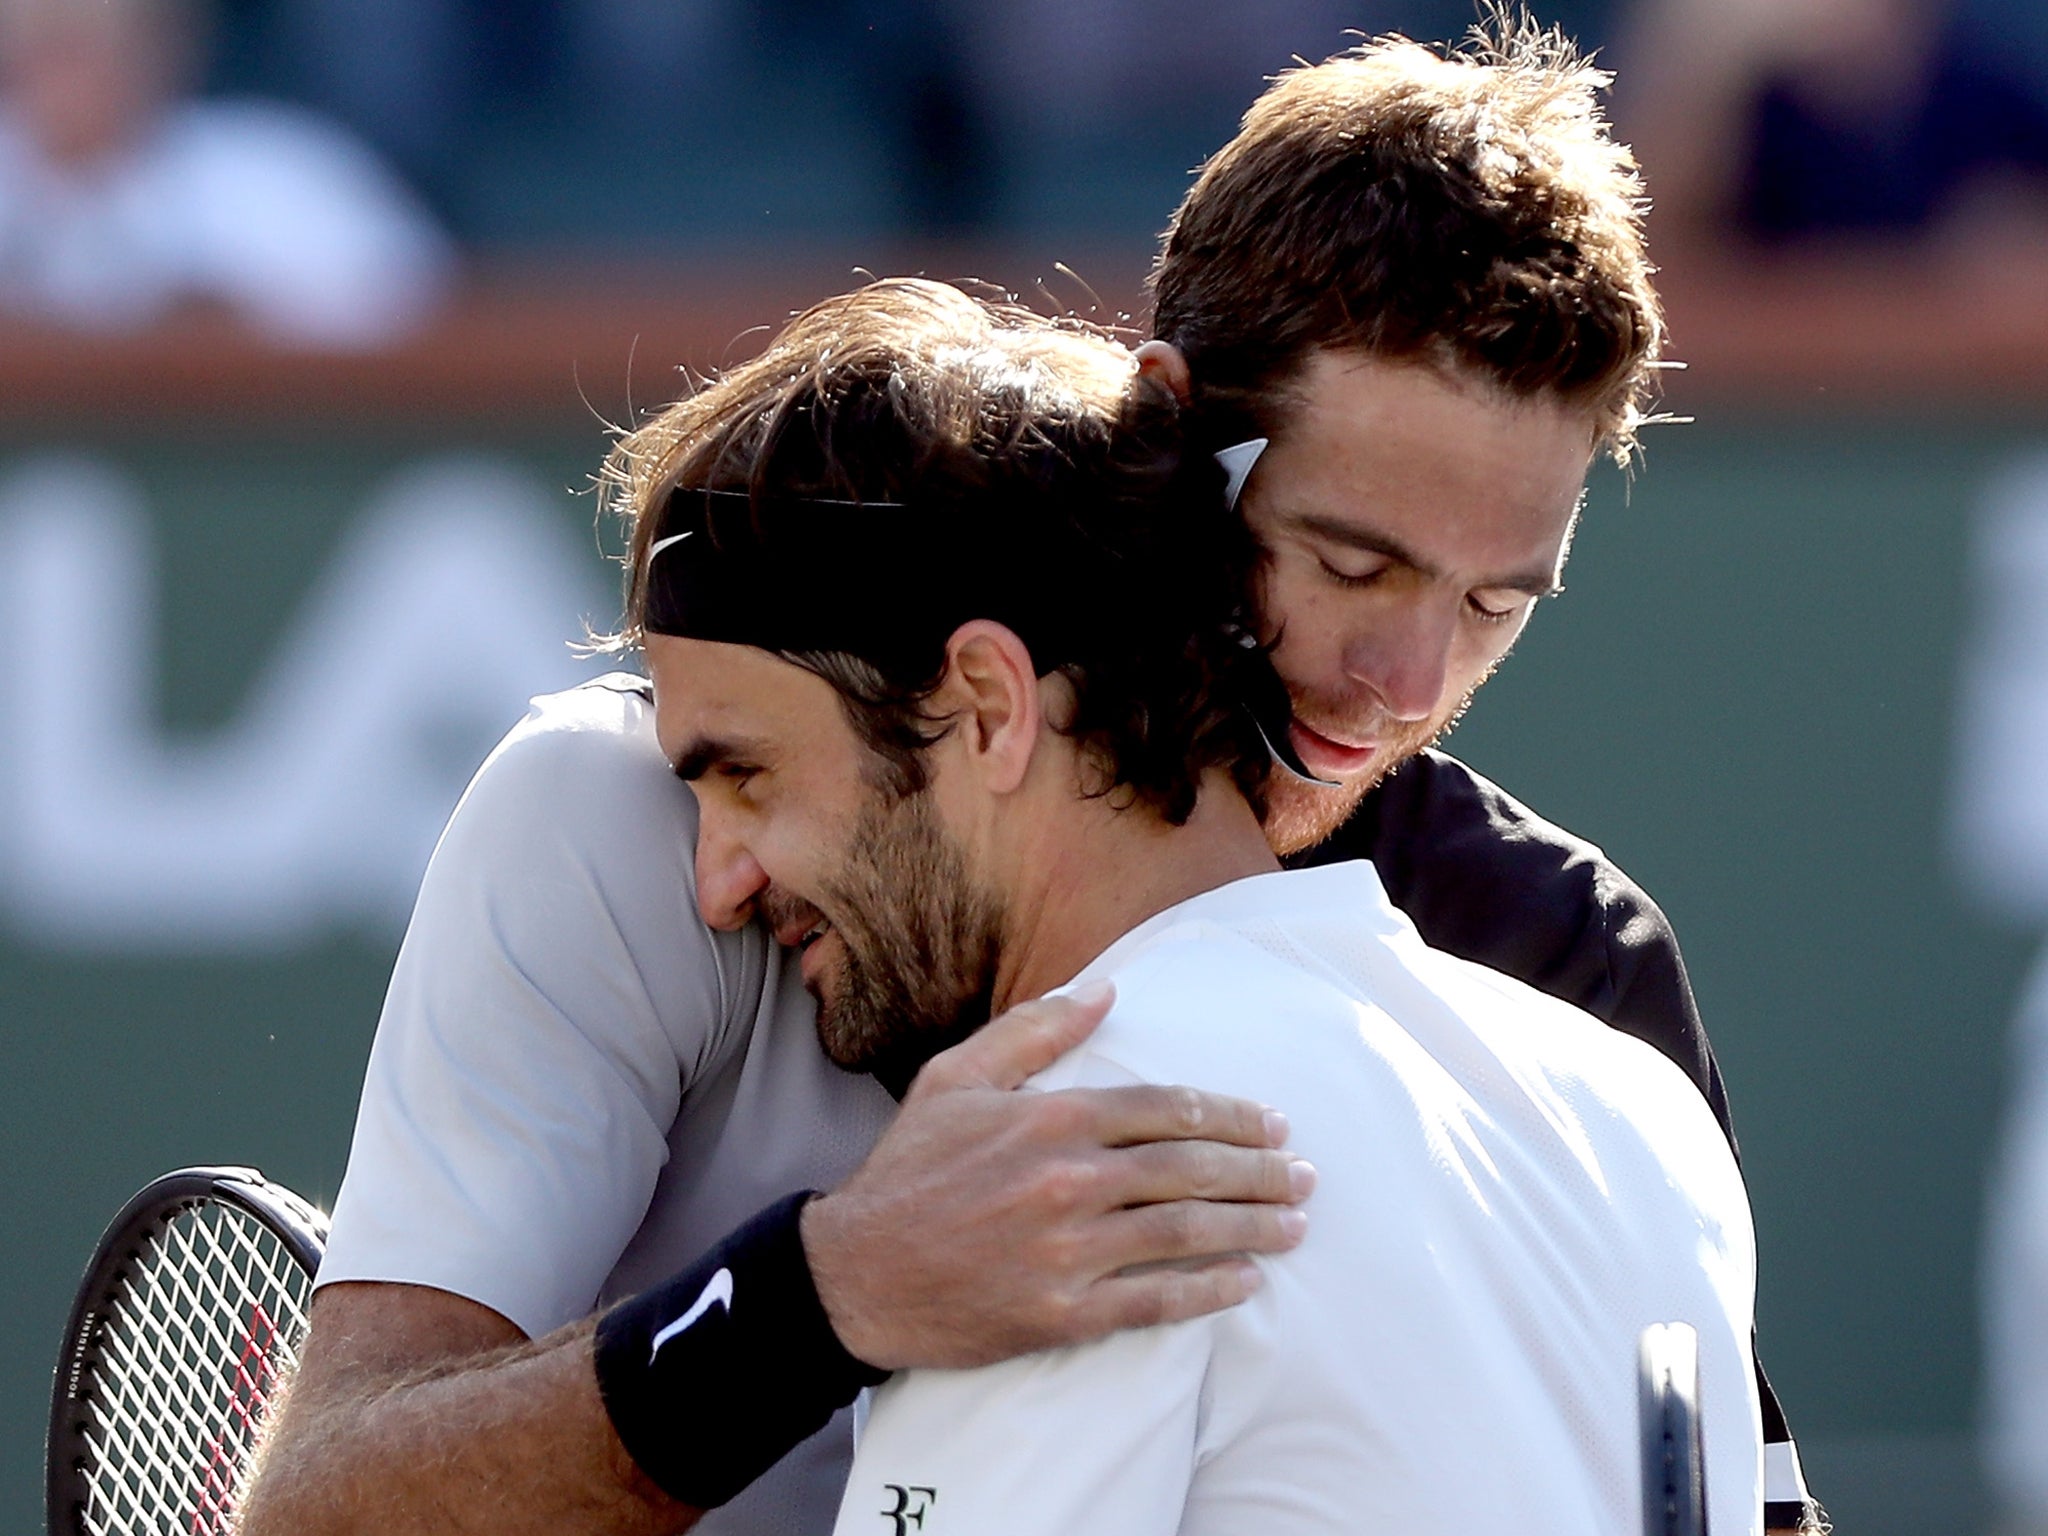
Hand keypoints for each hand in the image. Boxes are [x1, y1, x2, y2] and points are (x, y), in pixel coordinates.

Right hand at [801, 983, 1313, 1370]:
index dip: (1230, 1115)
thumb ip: (1035, 1030)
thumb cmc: (908, 1169)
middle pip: (1191, 1170)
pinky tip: (1245, 1282)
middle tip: (1305, 1175)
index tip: (1272, 1124)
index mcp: (1050, 1117)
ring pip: (1185, 1233)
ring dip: (1252, 1228)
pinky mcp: (1060, 1314)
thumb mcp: (957, 1078)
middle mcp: (1067, 1180)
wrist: (853, 1272)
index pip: (1167, 1108)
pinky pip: (1153, 1301)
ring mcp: (1066, 1251)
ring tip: (1295, 1225)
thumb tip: (1109, 992)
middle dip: (1261, 1171)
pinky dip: (1207, 1291)